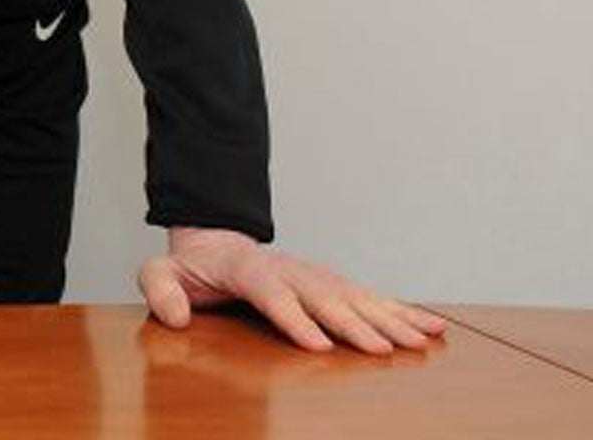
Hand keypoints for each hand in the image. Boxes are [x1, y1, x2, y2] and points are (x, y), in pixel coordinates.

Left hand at [139, 227, 447, 353]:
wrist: (216, 242)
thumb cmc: (193, 266)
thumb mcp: (161, 272)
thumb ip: (161, 288)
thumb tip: (176, 317)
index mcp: (247, 269)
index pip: (272, 294)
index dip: (294, 319)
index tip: (317, 345)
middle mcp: (288, 270)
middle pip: (323, 298)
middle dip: (353, 325)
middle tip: (381, 351)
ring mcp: (313, 276)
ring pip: (355, 297)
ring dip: (389, 320)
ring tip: (420, 341)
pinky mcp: (331, 285)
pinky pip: (370, 297)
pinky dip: (403, 311)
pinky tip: (432, 326)